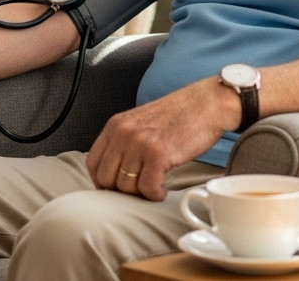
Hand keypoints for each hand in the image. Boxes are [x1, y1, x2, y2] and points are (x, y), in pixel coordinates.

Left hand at [85, 77, 234, 200]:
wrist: (206, 104)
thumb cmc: (178, 115)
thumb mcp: (141, 122)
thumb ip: (124, 142)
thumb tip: (114, 173)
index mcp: (115, 124)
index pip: (92, 163)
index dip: (103, 182)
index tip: (118, 187)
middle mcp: (123, 132)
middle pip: (106, 179)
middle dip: (123, 190)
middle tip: (140, 187)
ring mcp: (140, 142)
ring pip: (126, 186)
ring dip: (142, 192)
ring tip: (155, 184)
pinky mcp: (158, 153)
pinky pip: (147, 188)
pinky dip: (156, 194)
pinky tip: (163, 187)